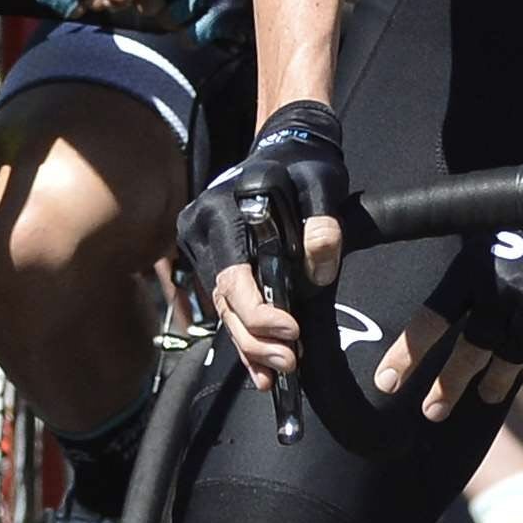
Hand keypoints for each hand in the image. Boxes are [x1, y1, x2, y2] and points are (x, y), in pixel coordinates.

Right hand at [175, 100, 350, 387]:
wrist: (286, 146)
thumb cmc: (304, 164)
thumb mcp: (322, 185)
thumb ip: (323, 225)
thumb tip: (318, 273)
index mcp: (221, 212)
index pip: (232, 275)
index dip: (258, 311)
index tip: (291, 332)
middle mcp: (200, 230)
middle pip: (223, 300)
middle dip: (255, 339)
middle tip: (289, 364)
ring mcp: (201, 246)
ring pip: (222, 308)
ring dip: (249, 344)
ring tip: (277, 376)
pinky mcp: (212, 258)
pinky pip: (226, 303)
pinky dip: (245, 332)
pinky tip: (262, 367)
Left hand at [383, 214, 522, 415]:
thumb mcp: (490, 245)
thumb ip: (465, 282)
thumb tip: (432, 320)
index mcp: (473, 269)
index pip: (431, 318)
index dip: (406, 354)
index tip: (386, 383)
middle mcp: (501, 290)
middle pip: (469, 349)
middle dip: (447, 385)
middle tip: (432, 411)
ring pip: (505, 361)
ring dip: (493, 384)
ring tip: (487, 394)